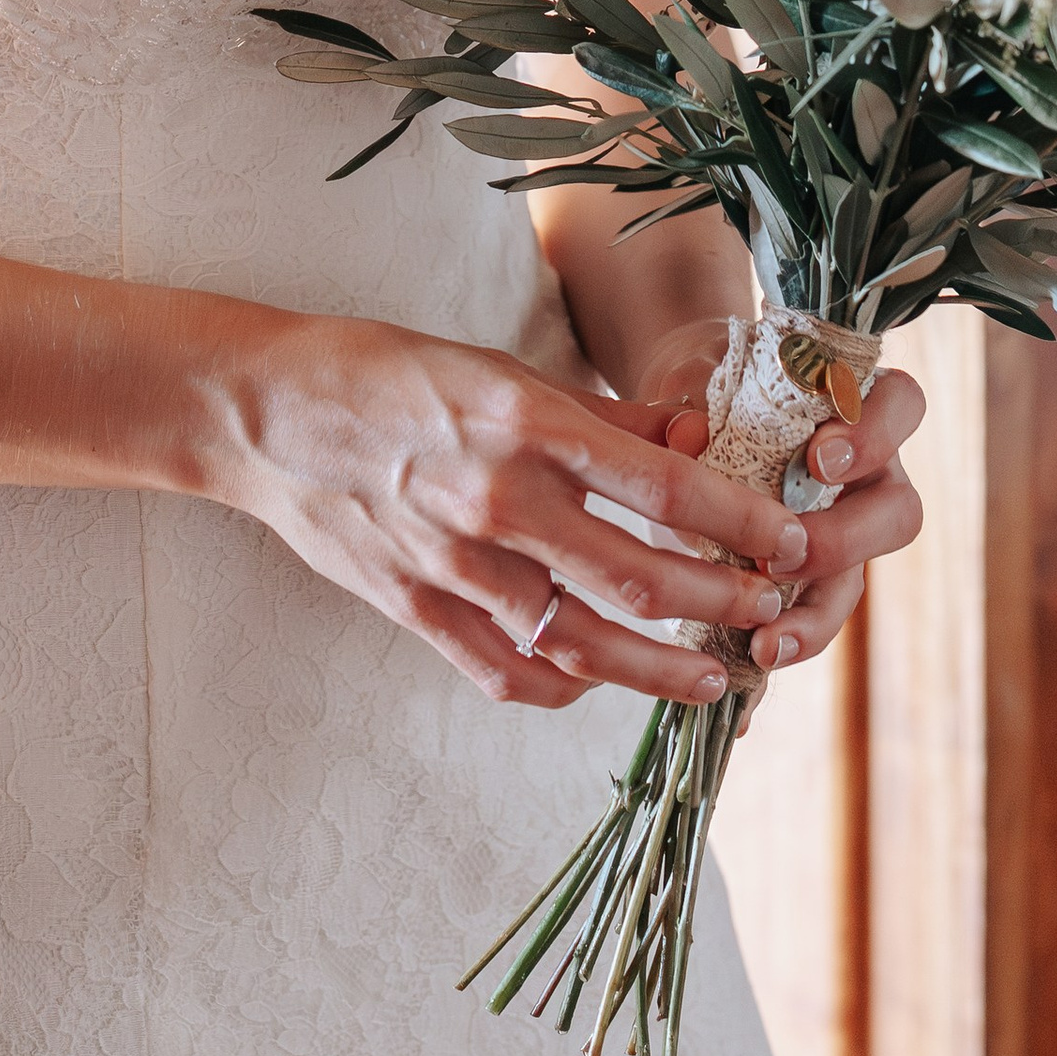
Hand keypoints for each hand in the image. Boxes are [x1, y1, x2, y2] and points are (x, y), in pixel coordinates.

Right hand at [203, 311, 814, 709]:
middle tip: (770, 611)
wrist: (264, 412)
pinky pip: (509, 672)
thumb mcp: (499, 365)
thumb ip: (600, 414)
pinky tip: (600, 687)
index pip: (660, 487)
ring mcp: (451, 566)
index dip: (739, 522)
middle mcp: (494, 499)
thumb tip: (694, 438)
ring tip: (715, 677)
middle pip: (638, 579)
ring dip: (662, 670)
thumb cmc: (387, 371)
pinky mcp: (416, 610)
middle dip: (722, 603)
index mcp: (521, 421)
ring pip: (583, 644)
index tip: (792, 539)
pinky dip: (566, 690)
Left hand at [634, 319, 925, 675]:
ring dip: (814, 620)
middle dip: (845, 542)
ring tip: (767, 645)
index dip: (875, 435)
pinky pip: (809, 625)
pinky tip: (749, 684)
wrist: (685, 421)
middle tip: (783, 558)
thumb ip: (694, 401)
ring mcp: (840, 536)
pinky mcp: (805, 585)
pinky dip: (781, 652)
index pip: (900, 406)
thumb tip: (688, 437)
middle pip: (897, 513)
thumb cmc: (707, 386)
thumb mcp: (693, 380)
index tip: (822, 458)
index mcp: (854, 410)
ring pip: (854, 583)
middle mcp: (864, 477)